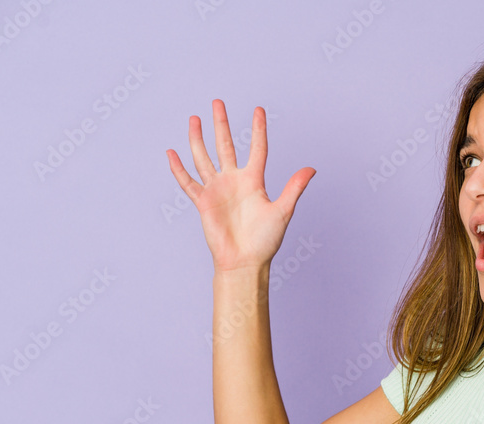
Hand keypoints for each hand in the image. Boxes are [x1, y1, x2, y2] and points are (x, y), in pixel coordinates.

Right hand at [166, 99, 315, 272]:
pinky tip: (172, 153)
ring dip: (198, 139)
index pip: (257, 148)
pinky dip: (179, 169)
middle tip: (218, 102)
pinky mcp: (203, 202)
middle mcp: (234, 181)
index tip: (258, 109)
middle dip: (222, 124)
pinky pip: (188, 182)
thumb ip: (294, 188)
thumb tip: (312, 169)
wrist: (245, 261)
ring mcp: (217, 190)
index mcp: (254, 181)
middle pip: (226, 145)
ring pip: (204, 158)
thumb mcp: (283, 211)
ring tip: (194, 118)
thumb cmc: (266, 240)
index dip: (258, 129)